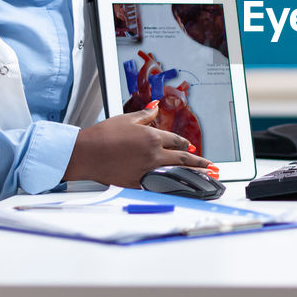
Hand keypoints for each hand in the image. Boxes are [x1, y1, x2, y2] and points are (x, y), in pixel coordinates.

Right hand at [63, 105, 212, 187]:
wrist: (85, 153)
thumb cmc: (102, 135)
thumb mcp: (126, 119)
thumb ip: (145, 115)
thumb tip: (156, 107)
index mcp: (152, 137)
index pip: (176, 140)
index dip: (185, 144)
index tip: (191, 147)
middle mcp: (153, 154)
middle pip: (183, 158)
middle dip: (199, 162)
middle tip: (211, 166)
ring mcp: (146, 170)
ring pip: (176, 173)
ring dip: (192, 175)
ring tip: (204, 178)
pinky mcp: (137, 183)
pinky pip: (159, 185)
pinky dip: (171, 186)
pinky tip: (180, 189)